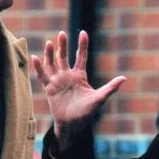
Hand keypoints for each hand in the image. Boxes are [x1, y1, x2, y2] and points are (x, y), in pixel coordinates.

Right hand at [33, 30, 125, 151]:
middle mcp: (67, 76)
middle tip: (62, 33)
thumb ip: (110, 88)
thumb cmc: (86, 112)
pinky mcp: (49, 88)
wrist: (73, 125)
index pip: (81, 57)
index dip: (82, 45)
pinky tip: (35, 57)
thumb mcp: (99, 98)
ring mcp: (57, 81)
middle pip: (64, 57)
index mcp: (80, 76)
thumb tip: (124, 78)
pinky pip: (43, 76)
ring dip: (50, 54)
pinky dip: (38, 67)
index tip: (83, 33)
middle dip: (63, 45)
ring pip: (52, 64)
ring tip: (49, 43)